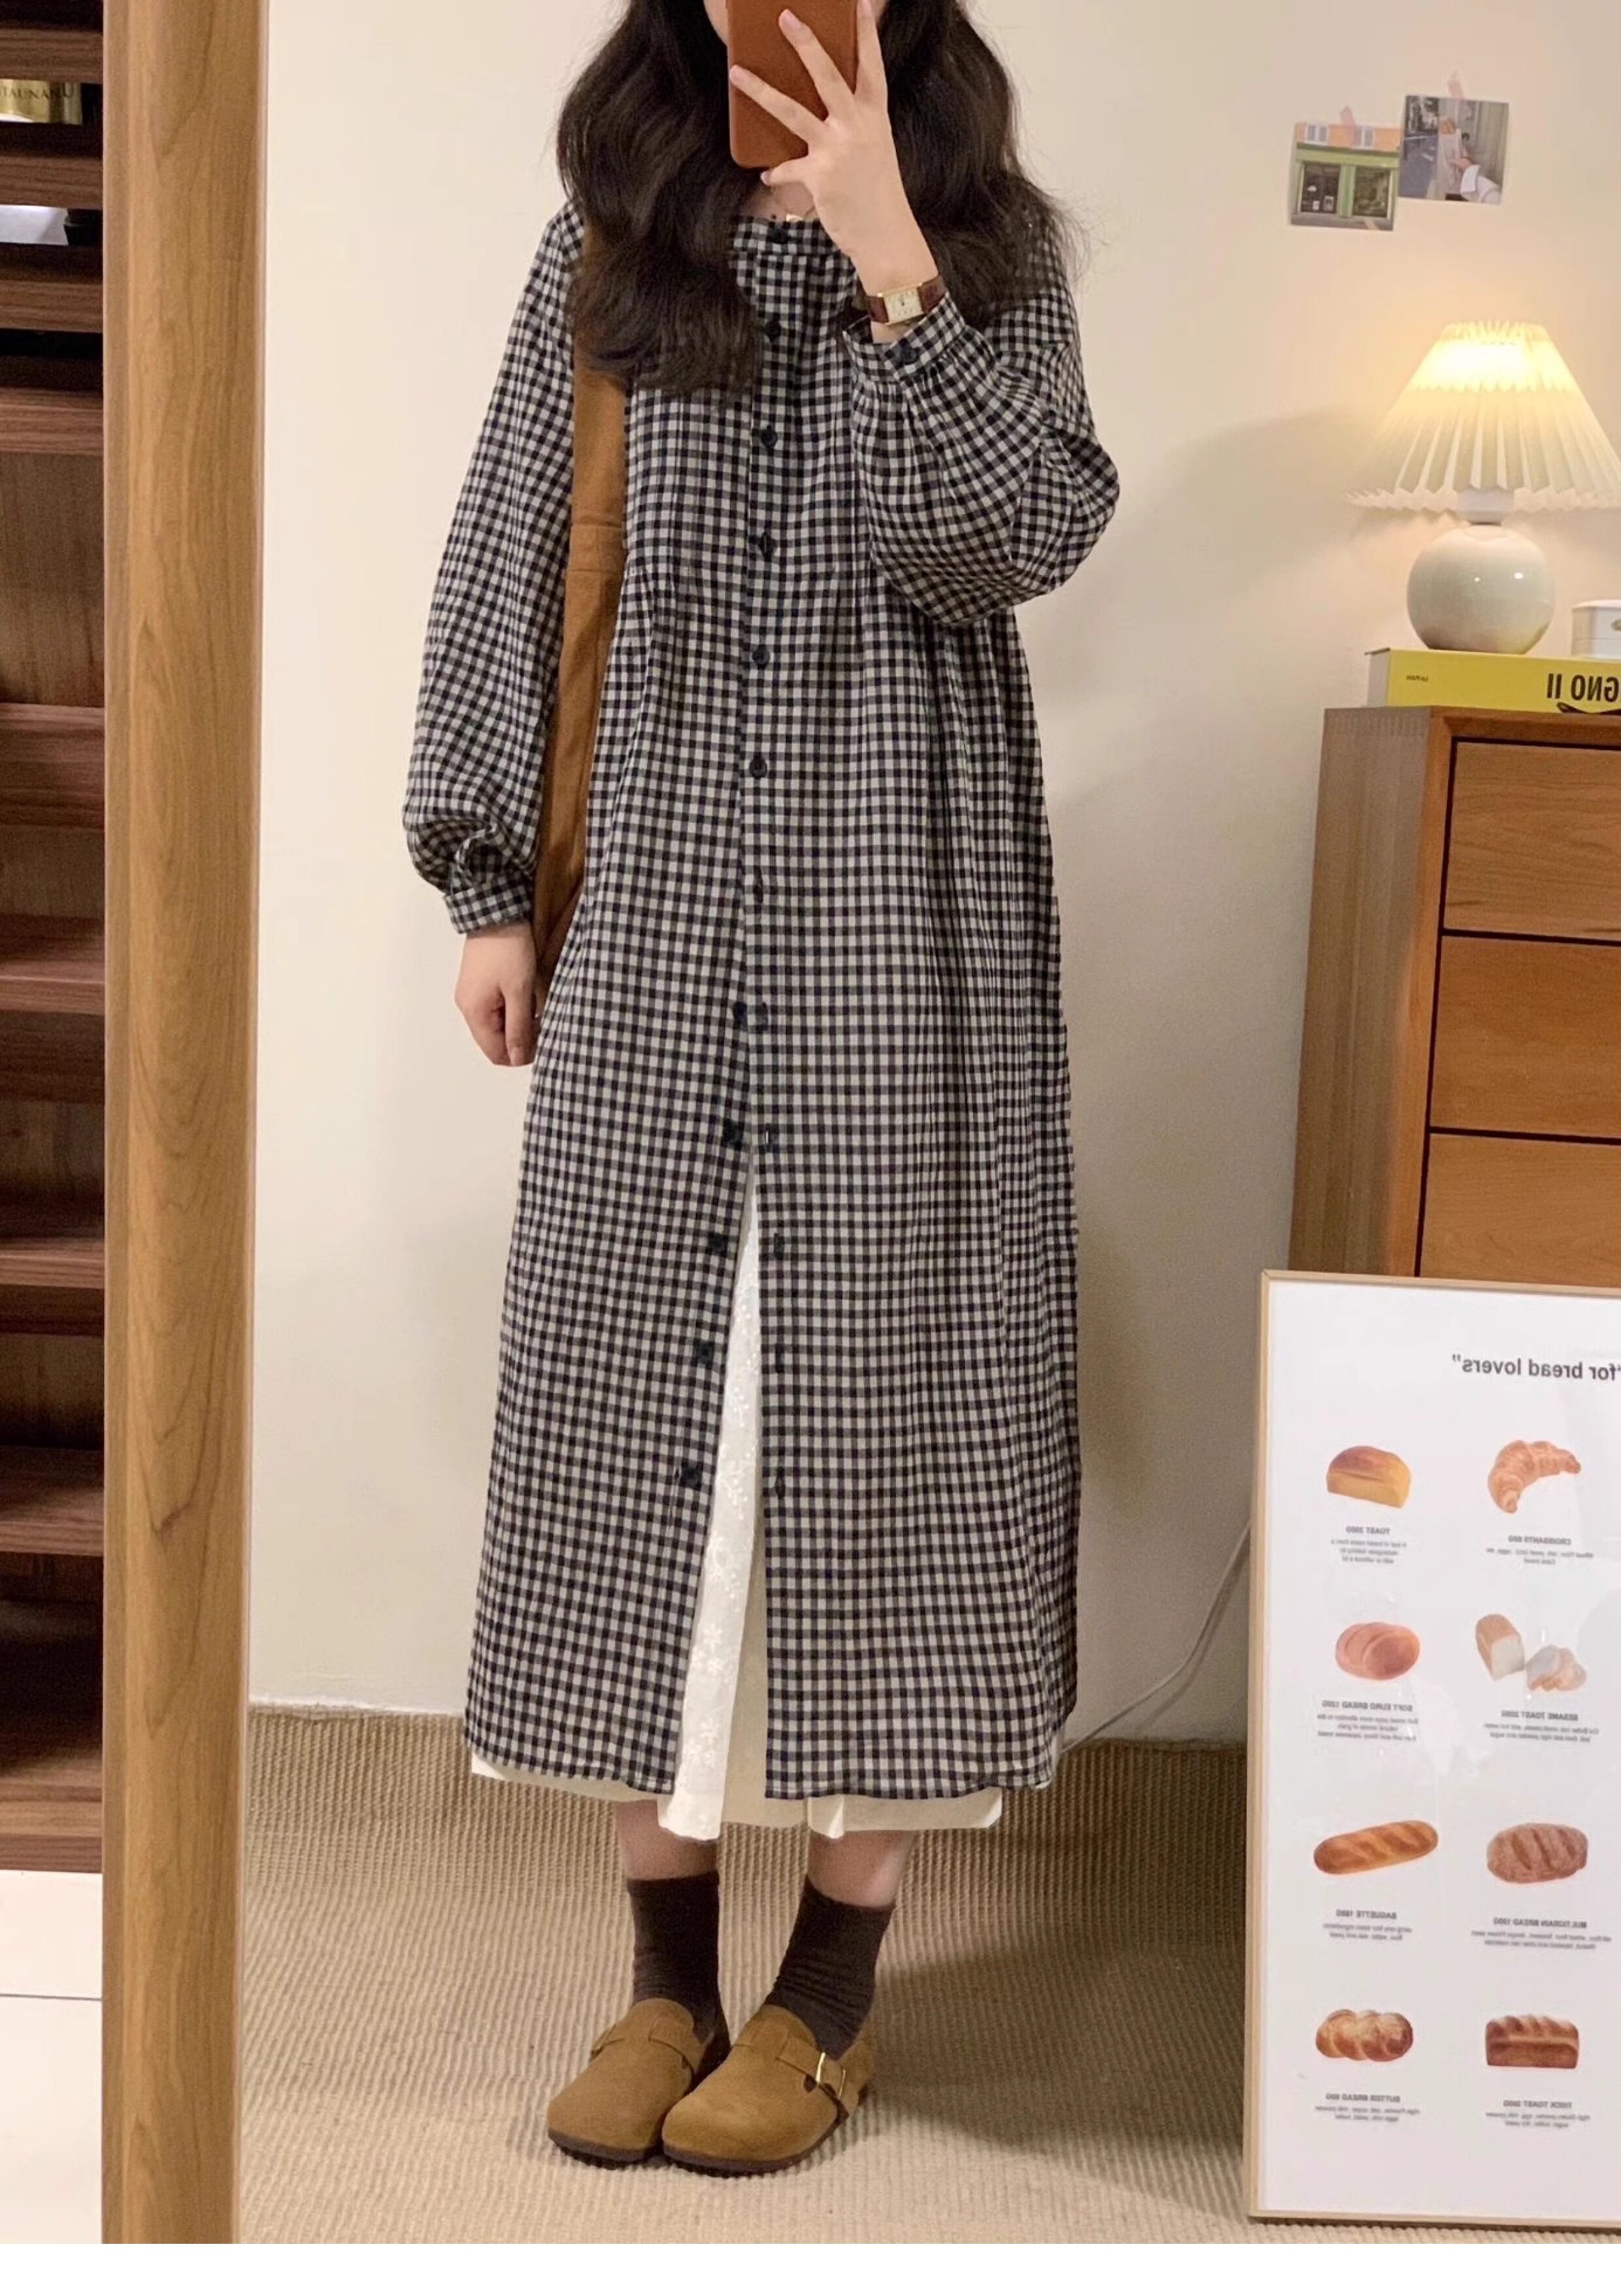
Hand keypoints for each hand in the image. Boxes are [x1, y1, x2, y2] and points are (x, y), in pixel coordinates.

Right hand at [455, 922, 538, 1066]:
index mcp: (474, 1012)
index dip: (519, 1055)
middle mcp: (468, 1006)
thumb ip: (518, 1028)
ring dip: (518, 1020)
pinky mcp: (479, 982)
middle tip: (544, 1021)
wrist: (496, 911)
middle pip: (495, 1039)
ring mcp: (472, 993)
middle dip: (520, 1036)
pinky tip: (528, 994)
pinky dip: (512, 1007)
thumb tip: (517, 1058)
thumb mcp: (520, 992)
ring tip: (537, 1005)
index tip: (543, 1042)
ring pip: (497, 1022)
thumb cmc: (509, 950)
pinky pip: (496, 1006)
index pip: (495, 1053)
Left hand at [729, 0, 935, 297]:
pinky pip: (787, 168)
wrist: (886, 237)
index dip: (866, 32)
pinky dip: (777, 172)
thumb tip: (826, 115)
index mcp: (875, 116)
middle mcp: (857, 126)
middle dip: (805, 43)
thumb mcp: (875, 149)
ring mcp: (837, 149)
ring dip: (762, 91)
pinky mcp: (819, 176)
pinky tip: (768, 175)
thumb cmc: (879, 194)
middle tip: (785, 17)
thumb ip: (854, 126)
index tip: (860, 3)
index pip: (871, 65)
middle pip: (827, 75)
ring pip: (793, 111)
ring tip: (737, 74)